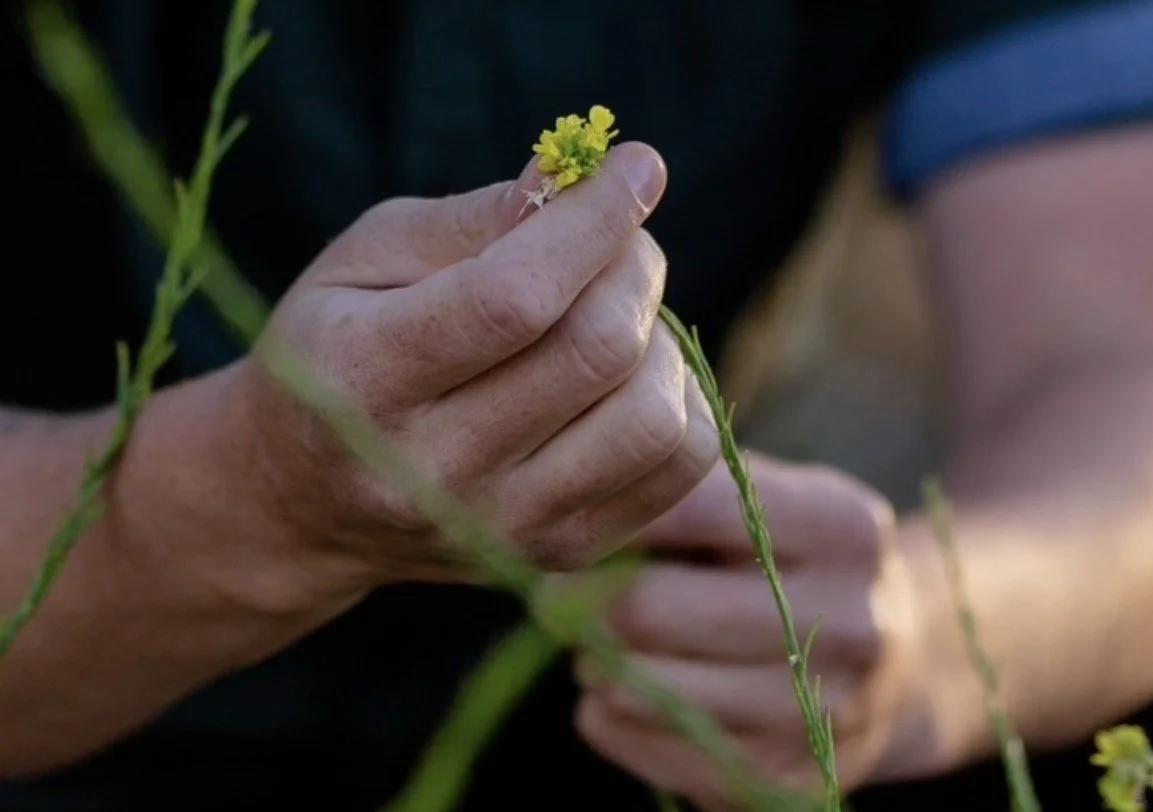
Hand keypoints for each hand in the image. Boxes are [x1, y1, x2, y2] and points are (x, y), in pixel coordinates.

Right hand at [215, 143, 718, 608]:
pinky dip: (679, 399)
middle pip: (596, 352)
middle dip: (632, 266)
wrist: (304, 502)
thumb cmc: (337, 351)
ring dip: (660, 338)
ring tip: (616, 314)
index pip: (513, 299)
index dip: (592, 223)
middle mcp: (434, 473)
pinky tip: (631, 375)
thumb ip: (467, 222)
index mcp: (365, 382)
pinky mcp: (558, 553)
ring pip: (652, 419)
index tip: (634, 167)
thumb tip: (577, 182)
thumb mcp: (363, 261)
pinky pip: (677, 468)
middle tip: (617, 242)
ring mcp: (503, 527)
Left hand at [574, 452, 928, 808]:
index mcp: (842, 528)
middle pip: (648, 608)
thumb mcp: (774, 498)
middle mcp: (850, 623)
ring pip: (641, 688)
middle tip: (554, 589)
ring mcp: (825, 713)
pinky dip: (613, 720)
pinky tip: (628, 691)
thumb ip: (686, 487)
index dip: (603, 514)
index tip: (559, 520)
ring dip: (594, 661)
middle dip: (575, 598)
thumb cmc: (799, 561)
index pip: (685, 506)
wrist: (902, 663)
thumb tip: (570, 504)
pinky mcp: (793, 782)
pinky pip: (652, 752)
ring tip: (599, 639)